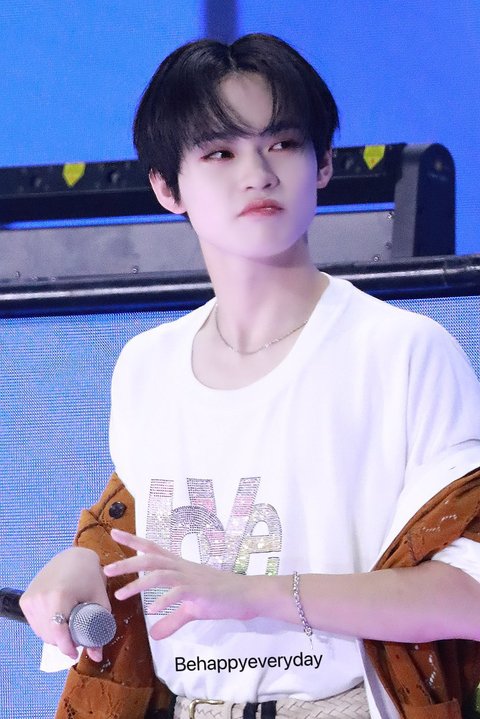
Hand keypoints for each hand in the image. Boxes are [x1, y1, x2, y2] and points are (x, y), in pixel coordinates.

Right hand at [20, 547, 109, 661]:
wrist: (73, 556)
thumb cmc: (90, 576)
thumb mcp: (99, 600)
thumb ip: (99, 629)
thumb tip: (97, 656)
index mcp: (58, 597)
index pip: (58, 635)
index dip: (68, 648)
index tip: (76, 653)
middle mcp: (40, 599)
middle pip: (50, 636)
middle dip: (63, 642)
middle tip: (77, 636)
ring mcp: (30, 599)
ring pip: (41, 632)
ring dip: (54, 635)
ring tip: (69, 626)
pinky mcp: (25, 599)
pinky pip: (35, 623)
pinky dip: (46, 626)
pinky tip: (58, 619)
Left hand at [104, 529, 253, 638]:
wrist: (246, 595)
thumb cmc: (220, 596)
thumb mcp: (192, 609)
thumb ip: (172, 620)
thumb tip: (154, 634)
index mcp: (179, 566)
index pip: (152, 549)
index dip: (133, 541)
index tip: (114, 533)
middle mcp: (182, 567)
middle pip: (151, 559)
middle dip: (128, 562)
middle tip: (107, 569)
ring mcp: (191, 578)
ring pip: (160, 573)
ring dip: (139, 583)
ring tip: (121, 594)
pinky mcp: (200, 591)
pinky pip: (179, 593)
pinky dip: (165, 600)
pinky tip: (153, 610)